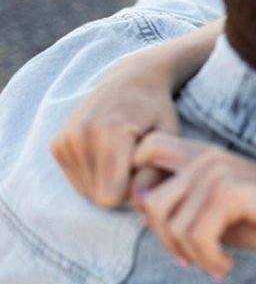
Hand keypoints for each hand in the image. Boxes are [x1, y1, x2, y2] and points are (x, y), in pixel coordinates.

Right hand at [52, 54, 180, 206]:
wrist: (131, 79)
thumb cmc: (158, 110)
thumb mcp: (169, 136)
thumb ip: (156, 172)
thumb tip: (138, 203)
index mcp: (110, 133)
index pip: (110, 197)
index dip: (133, 192)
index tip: (147, 172)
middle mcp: (81, 135)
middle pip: (98, 196)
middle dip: (121, 187)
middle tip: (137, 161)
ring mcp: (65, 139)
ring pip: (87, 190)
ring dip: (108, 182)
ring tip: (124, 154)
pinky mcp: (58, 144)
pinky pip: (77, 181)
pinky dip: (95, 174)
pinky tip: (109, 153)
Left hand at [132, 133, 255, 279]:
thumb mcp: (218, 212)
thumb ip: (183, 204)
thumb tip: (140, 204)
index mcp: (202, 155)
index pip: (145, 151)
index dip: (141, 187)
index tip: (169, 228)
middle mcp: (206, 156)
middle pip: (147, 198)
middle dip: (160, 237)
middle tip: (188, 257)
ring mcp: (218, 172)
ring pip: (169, 223)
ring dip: (189, 255)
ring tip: (215, 263)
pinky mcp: (232, 191)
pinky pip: (195, 235)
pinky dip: (207, 259)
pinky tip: (226, 265)